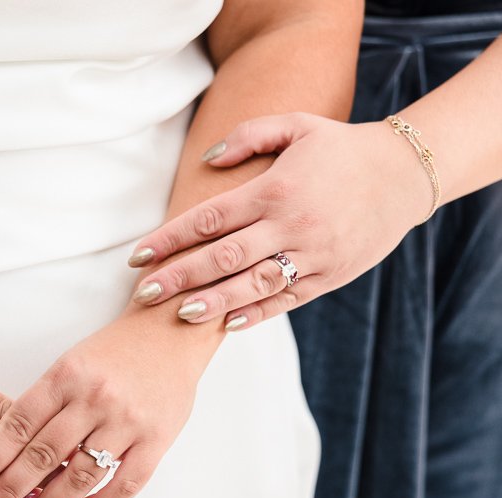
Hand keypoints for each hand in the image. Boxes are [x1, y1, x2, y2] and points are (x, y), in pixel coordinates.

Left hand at [0, 315, 200, 497]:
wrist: (170, 332)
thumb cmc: (114, 352)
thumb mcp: (70, 363)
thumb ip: (44, 404)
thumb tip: (8, 452)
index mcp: (66, 376)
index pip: (18, 425)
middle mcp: (94, 398)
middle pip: (43, 454)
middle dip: (10, 490)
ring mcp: (127, 421)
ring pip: (81, 475)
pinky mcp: (157, 440)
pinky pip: (125, 484)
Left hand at [126, 113, 431, 329]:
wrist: (406, 174)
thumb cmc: (341, 148)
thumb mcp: (297, 126)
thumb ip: (249, 135)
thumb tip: (207, 160)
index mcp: (275, 189)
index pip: (209, 219)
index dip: (169, 239)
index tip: (137, 256)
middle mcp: (291, 224)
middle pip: (224, 257)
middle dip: (180, 277)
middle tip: (143, 294)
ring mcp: (312, 253)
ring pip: (254, 284)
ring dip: (214, 302)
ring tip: (180, 314)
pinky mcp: (330, 275)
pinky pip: (288, 299)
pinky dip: (257, 313)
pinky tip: (227, 324)